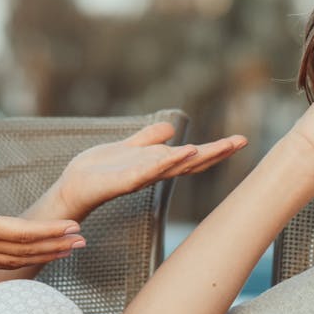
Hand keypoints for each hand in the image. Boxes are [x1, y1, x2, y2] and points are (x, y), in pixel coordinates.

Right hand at [0, 165, 85, 269]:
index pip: (22, 232)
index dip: (49, 230)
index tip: (73, 228)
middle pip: (28, 248)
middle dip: (57, 244)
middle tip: (84, 240)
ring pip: (20, 258)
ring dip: (46, 254)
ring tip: (70, 250)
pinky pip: (7, 262)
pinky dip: (27, 259)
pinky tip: (35, 257)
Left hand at [52, 122, 247, 218]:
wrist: (73, 185)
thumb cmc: (99, 170)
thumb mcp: (128, 147)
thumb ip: (148, 138)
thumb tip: (171, 128)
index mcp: (156, 163)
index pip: (191, 156)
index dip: (215, 149)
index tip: (238, 140)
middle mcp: (153, 172)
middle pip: (190, 162)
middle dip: (216, 152)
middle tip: (240, 141)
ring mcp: (141, 177)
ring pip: (174, 166)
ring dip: (195, 156)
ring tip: (217, 146)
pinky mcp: (124, 180)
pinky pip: (148, 170)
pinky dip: (166, 161)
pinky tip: (180, 152)